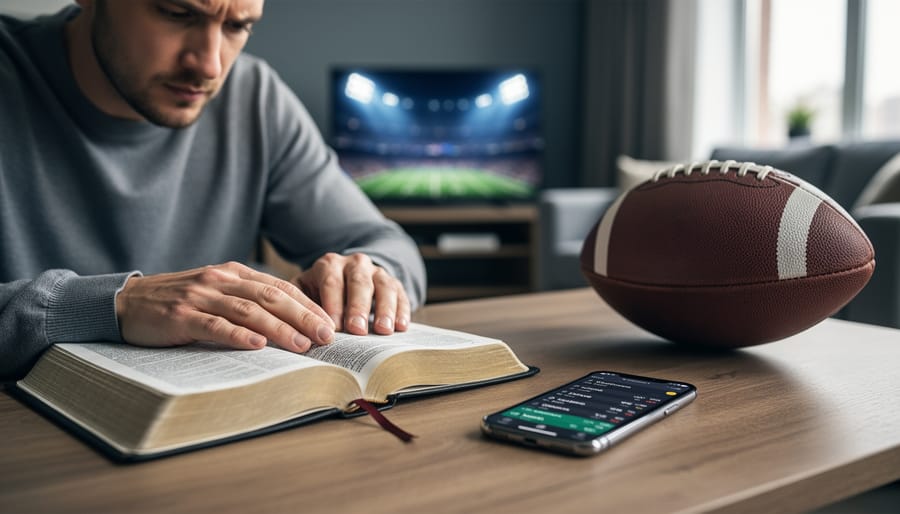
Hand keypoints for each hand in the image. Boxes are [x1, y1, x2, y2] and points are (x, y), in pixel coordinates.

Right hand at [115, 262, 334, 352]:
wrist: (125, 301)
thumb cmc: (177, 302)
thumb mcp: (216, 294)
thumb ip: (246, 301)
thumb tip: (289, 323)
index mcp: (233, 274)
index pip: (279, 287)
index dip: (306, 304)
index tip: (329, 322)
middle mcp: (220, 281)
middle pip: (270, 297)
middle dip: (302, 316)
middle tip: (325, 336)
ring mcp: (200, 297)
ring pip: (247, 310)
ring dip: (278, 328)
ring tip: (301, 345)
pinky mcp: (180, 316)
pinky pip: (214, 325)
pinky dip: (237, 335)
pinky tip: (257, 345)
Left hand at [293, 252, 409, 335]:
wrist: (347, 281)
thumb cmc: (320, 295)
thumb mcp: (305, 293)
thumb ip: (298, 306)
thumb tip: (291, 330)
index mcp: (329, 265)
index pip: (331, 282)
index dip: (332, 305)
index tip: (333, 329)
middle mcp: (355, 263)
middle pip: (358, 282)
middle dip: (358, 307)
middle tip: (357, 331)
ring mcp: (377, 272)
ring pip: (383, 286)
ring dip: (384, 309)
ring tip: (383, 331)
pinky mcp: (395, 284)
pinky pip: (401, 294)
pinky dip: (402, 310)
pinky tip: (401, 327)